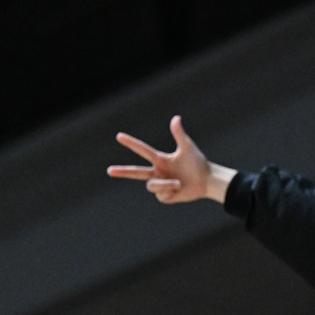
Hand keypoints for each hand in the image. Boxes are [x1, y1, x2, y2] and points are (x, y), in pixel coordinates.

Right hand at [108, 116, 233, 204]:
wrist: (207, 180)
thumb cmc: (197, 162)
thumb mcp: (187, 147)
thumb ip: (179, 134)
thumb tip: (176, 118)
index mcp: (161, 159)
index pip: (142, 150)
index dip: (131, 143)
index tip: (119, 136)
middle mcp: (158, 171)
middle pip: (136, 171)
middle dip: (122, 171)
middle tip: (108, 170)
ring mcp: (161, 184)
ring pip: (152, 185)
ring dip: (165, 183)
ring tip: (179, 182)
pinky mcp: (165, 196)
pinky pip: (161, 194)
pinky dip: (171, 191)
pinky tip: (179, 189)